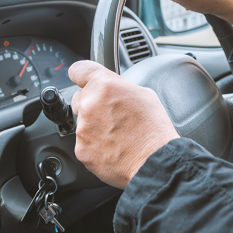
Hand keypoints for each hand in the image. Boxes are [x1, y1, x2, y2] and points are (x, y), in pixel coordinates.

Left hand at [69, 60, 179, 188]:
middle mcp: (90, 104)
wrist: (154, 161)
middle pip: (79, 98)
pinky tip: (112, 148)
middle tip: (111, 116)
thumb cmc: (154, 130)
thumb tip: (113, 90)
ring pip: (82, 123)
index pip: (78, 70)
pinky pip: (83, 143)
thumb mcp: (144, 94)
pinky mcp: (81, 149)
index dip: (81, 76)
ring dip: (94, 127)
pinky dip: (94, 146)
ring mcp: (83, 128)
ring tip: (116, 136)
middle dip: (91, 105)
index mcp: (105, 85)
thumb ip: (120, 87)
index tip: (82, 80)